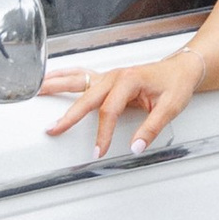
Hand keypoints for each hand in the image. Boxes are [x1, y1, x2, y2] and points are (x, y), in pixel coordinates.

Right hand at [43, 45, 201, 157]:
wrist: (181, 68)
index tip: (99, 151)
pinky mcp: (106, 80)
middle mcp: (115, 76)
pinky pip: (80, 77)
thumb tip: (136, 147)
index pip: (109, 110)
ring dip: (56, 84)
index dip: (103, 133)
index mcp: (129, 80)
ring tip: (36, 89)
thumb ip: (151, 128)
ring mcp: (108, 76)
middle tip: (53, 129)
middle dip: (69, 114)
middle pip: (86, 96)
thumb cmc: (176, 83)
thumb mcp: (170, 107)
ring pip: (77, 79)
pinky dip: (63, 77)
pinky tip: (50, 79)